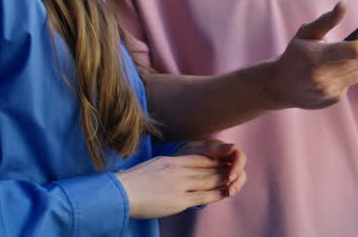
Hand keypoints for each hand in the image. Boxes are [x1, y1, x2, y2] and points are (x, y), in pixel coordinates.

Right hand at [117, 153, 234, 218]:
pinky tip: (226, 192)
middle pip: (207, 168)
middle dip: (223, 168)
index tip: (225, 158)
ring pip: (208, 180)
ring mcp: (179, 185)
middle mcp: (178, 170)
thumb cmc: (132, 182)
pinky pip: (203, 196)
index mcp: (171, 160)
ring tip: (234, 180)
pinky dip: (217, 194)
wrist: (121, 193)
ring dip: (223, 180)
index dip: (214, 158)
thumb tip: (176, 169)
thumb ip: (168, 166)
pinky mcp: (179, 200)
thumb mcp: (153, 165)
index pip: (199, 157)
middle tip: (236, 168)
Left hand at [172, 139, 246, 197]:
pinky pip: (229, 187)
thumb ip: (215, 148)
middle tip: (230, 191)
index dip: (238, 167)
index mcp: (227, 150)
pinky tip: (223, 195)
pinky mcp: (222, 182)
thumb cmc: (190, 151)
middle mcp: (229, 161)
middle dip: (237, 181)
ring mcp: (227, 171)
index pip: (240, 157)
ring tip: (228, 194)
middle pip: (241, 171)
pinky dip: (227, 191)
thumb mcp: (199, 148)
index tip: (230, 176)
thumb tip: (232, 146)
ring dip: (235, 187)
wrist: (179, 160)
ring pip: (238, 180)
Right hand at [264, 2, 357, 109]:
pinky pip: (353, 82)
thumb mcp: (306, 33)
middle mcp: (322, 78)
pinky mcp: (334, 99)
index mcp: (315, 58)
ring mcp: (329, 91)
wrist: (279, 86)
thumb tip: (344, 4)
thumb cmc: (294, 54)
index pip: (351, 52)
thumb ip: (326, 20)